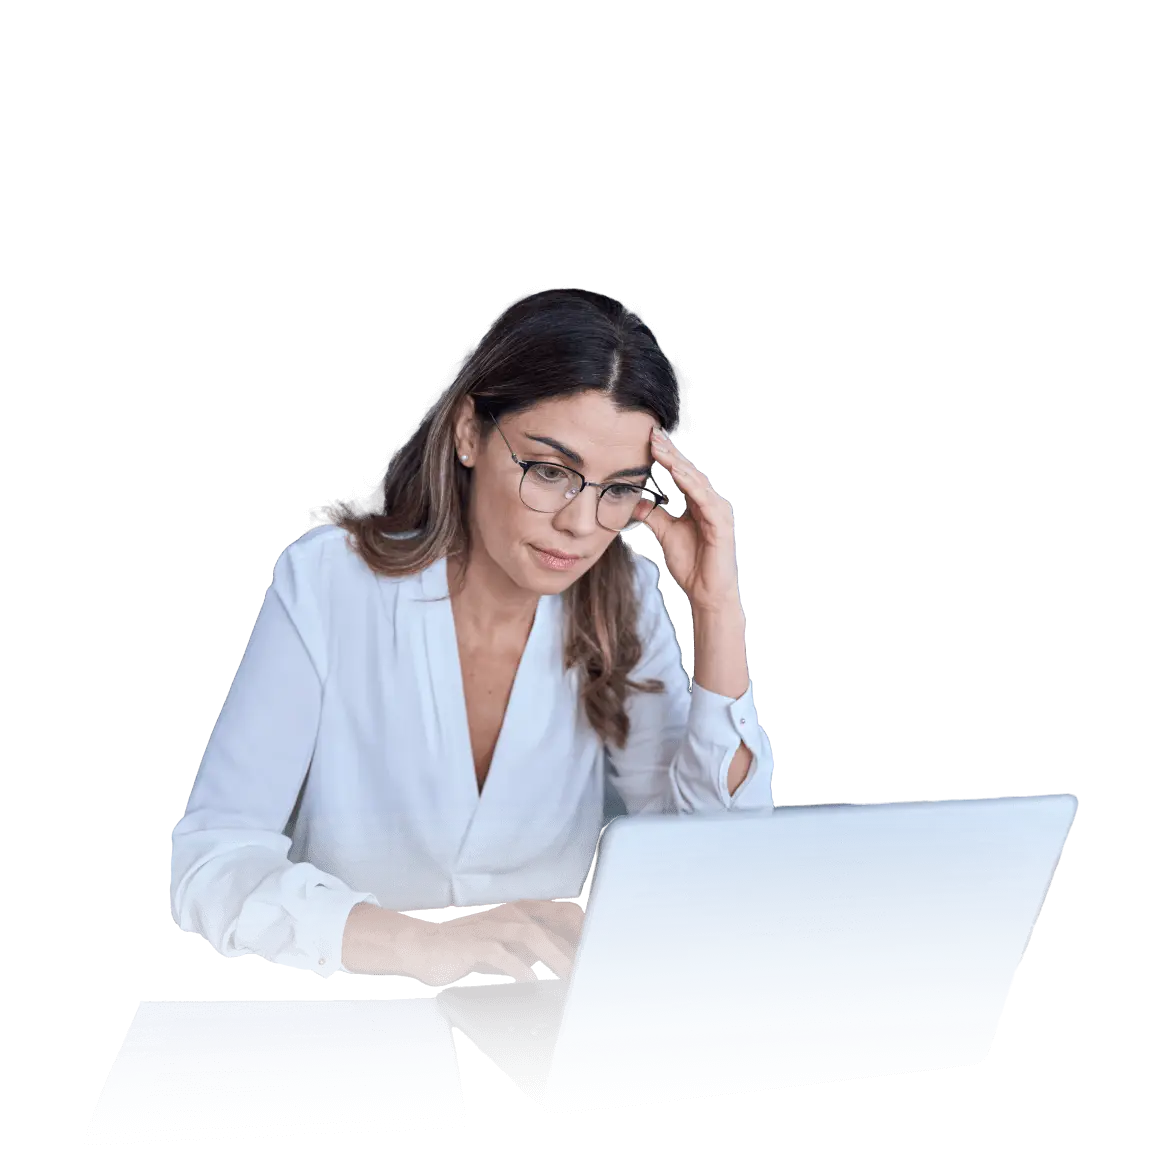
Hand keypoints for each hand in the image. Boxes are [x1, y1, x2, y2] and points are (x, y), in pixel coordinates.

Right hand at [402, 898, 584, 984]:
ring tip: (568, 973)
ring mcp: (491, 927)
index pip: (560, 913)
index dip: (583, 928)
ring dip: (552, 953)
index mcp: (520, 911)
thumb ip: (537, 945)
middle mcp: (509, 914)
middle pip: (550, 918)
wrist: (425, 945)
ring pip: (528, 933)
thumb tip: (570, 956)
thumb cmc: (470, 945)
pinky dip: (514, 964)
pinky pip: (498, 952)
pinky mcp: (473, 944)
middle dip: (574, 938)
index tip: (602, 946)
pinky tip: (527, 976)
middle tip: (593, 960)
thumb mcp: (509, 943)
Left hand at [644, 426, 739, 612]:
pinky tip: (677, 472)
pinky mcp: (720, 523)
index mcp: (698, 503)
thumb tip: (637, 501)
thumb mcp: (666, 533)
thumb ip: (654, 516)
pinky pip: (703, 499)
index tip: (649, 439)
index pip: (681, 474)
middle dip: (670, 452)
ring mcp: (717, 511)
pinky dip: (690, 484)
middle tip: (653, 433)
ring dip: (677, 463)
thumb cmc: (691, 564)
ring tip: (660, 447)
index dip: (666, 457)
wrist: (705, 591)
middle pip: (688, 471)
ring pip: (695, 481)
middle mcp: (709, 503)